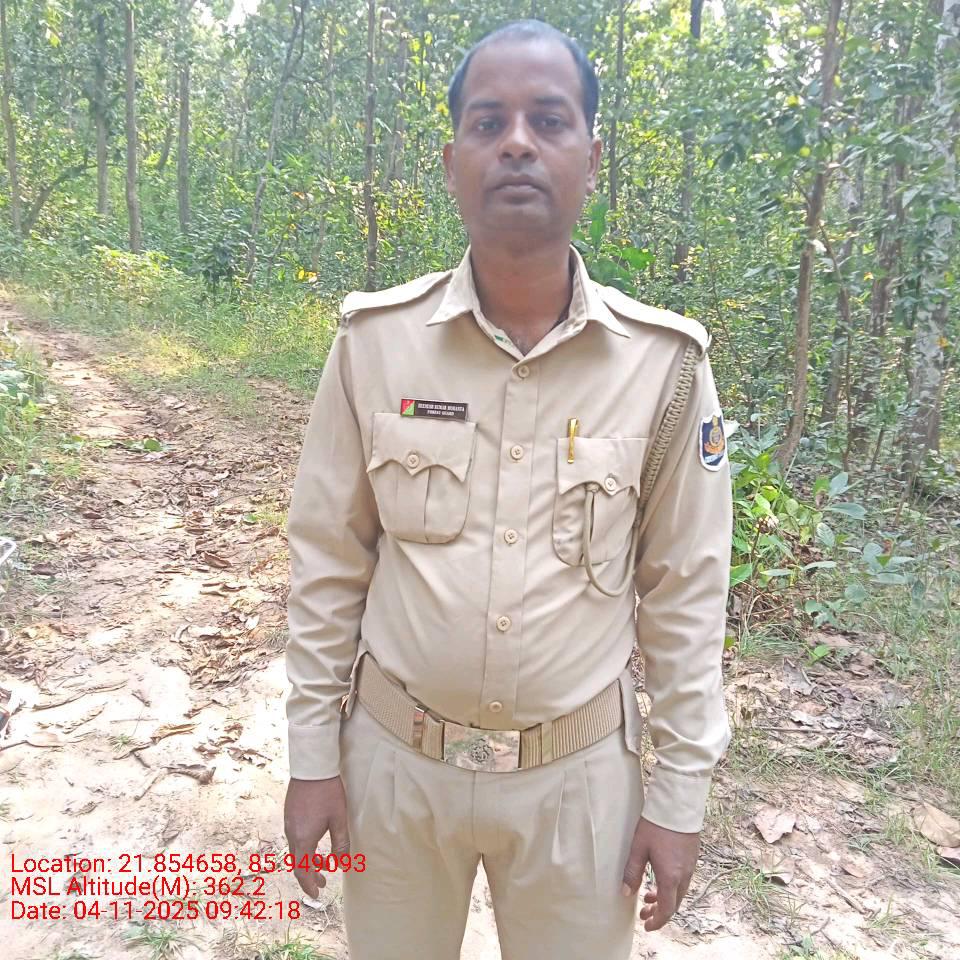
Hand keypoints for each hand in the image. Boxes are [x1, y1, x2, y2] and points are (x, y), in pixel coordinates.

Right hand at [284, 776, 349, 898]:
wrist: (312, 767)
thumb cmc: (327, 792)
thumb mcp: (338, 819)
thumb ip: (340, 843)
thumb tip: (341, 864)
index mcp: (304, 838)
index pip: (303, 870)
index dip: (309, 884)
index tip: (317, 894)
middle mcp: (292, 834)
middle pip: (297, 862)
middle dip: (309, 875)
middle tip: (322, 883)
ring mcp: (289, 823)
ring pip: (296, 850)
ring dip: (307, 861)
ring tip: (322, 864)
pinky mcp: (290, 814)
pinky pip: (295, 838)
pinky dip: (304, 848)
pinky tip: (315, 843)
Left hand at [621, 816, 699, 930]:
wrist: (678, 806)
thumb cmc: (656, 825)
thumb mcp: (638, 848)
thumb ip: (632, 871)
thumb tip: (626, 893)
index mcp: (670, 877)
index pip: (666, 909)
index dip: (657, 921)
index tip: (646, 925)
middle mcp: (683, 875)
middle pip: (674, 903)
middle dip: (659, 911)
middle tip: (643, 911)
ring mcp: (690, 866)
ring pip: (679, 892)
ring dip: (665, 898)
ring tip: (648, 894)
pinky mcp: (692, 857)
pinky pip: (683, 880)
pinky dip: (671, 886)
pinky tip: (660, 877)